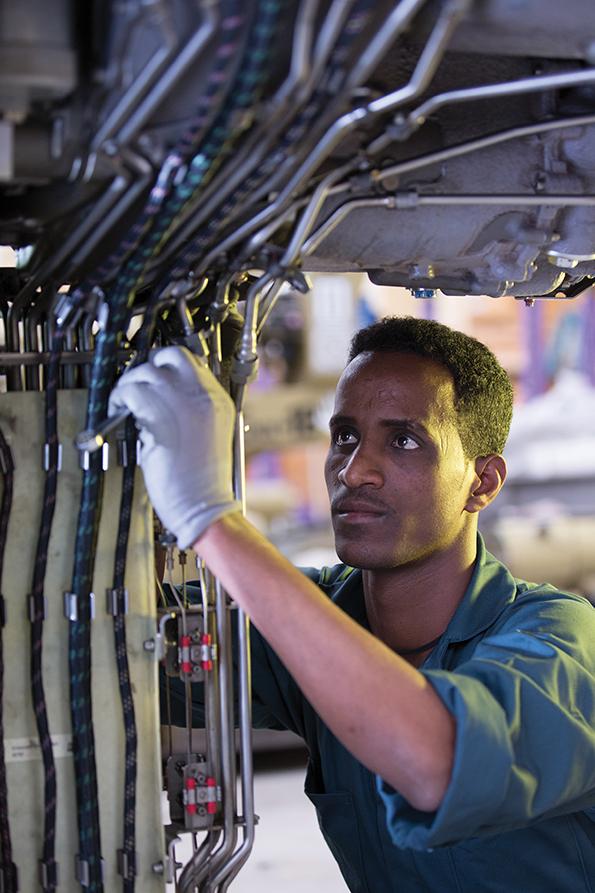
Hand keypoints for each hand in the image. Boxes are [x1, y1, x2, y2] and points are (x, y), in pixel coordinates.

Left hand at [108, 346, 240, 547]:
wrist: (203, 506)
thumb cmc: (201, 481)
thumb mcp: (205, 434)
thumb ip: (188, 409)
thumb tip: (156, 395)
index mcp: (217, 400)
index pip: (190, 360)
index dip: (164, 365)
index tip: (151, 379)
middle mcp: (204, 397)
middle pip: (170, 355)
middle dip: (147, 367)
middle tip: (135, 387)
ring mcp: (185, 406)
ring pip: (147, 371)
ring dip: (129, 384)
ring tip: (125, 404)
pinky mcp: (163, 420)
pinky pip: (133, 393)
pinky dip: (121, 399)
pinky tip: (121, 413)